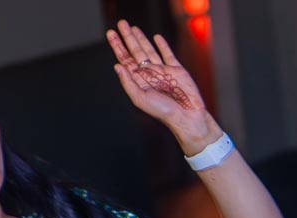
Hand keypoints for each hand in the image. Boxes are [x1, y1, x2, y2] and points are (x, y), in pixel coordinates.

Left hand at [107, 20, 216, 151]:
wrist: (186, 115)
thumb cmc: (162, 111)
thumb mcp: (140, 98)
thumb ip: (128, 83)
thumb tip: (117, 66)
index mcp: (138, 80)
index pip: (125, 60)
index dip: (118, 46)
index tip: (110, 34)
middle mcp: (148, 74)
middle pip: (135, 51)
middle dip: (127, 37)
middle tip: (121, 23)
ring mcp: (162, 71)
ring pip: (149, 50)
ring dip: (141, 38)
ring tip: (133, 27)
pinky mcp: (176, 69)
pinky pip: (167, 54)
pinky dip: (162, 45)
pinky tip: (156, 37)